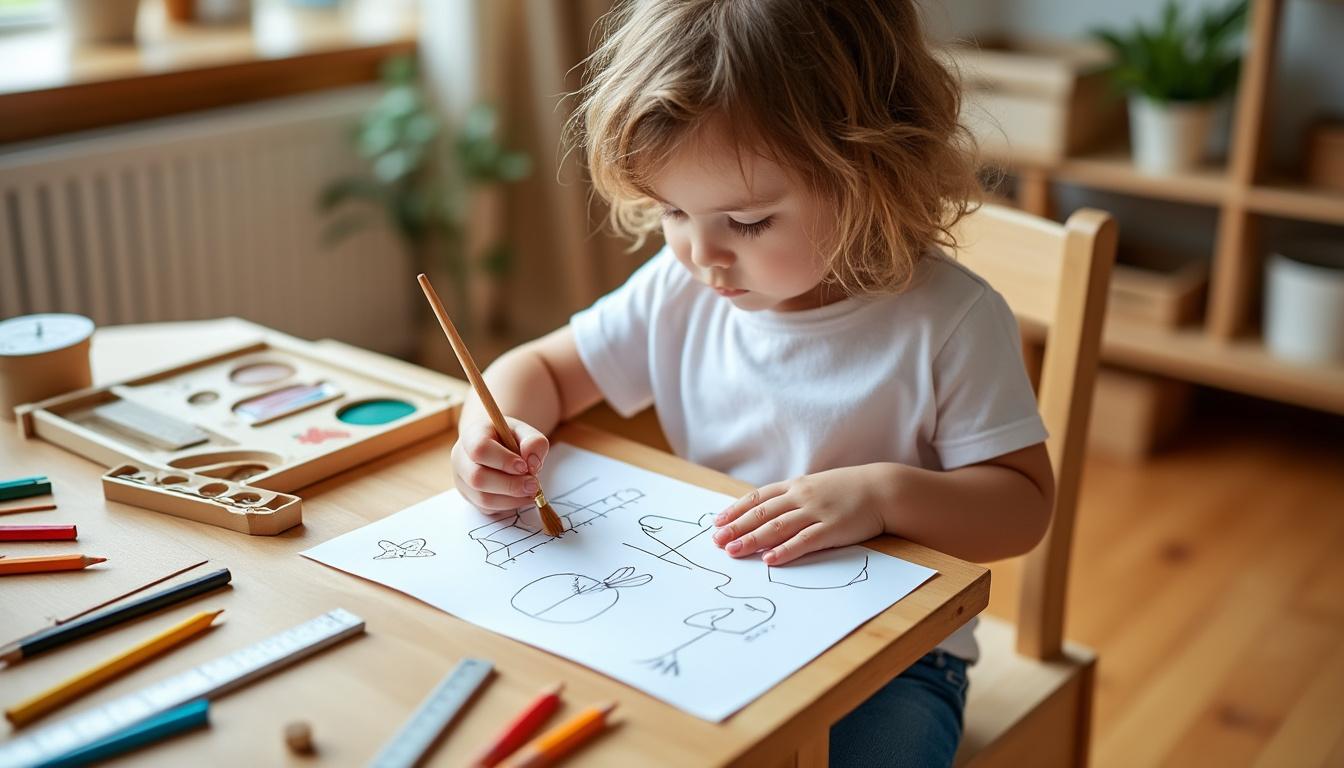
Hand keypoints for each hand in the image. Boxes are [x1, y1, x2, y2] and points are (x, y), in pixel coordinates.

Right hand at [450, 416, 549, 512]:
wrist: (494, 444)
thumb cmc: (508, 436)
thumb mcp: (525, 431)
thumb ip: (534, 442)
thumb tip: (532, 463)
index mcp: (471, 435)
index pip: (479, 449)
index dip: (503, 461)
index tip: (524, 467)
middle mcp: (460, 458)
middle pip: (477, 478)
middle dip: (510, 485)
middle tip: (534, 485)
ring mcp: (462, 480)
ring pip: (483, 498)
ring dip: (512, 499)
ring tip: (531, 491)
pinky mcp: (470, 497)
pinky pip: (487, 508)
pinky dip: (508, 506)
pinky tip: (521, 496)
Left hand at [711, 465, 891, 565]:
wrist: (883, 489)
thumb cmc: (850, 490)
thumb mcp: (818, 486)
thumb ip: (794, 496)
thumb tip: (770, 511)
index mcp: (796, 485)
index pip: (758, 498)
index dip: (736, 510)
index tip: (718, 521)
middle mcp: (801, 496)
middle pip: (762, 513)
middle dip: (736, 527)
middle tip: (716, 541)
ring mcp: (816, 512)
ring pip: (777, 527)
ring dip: (752, 540)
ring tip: (733, 552)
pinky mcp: (832, 529)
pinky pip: (804, 541)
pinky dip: (785, 551)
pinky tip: (769, 560)